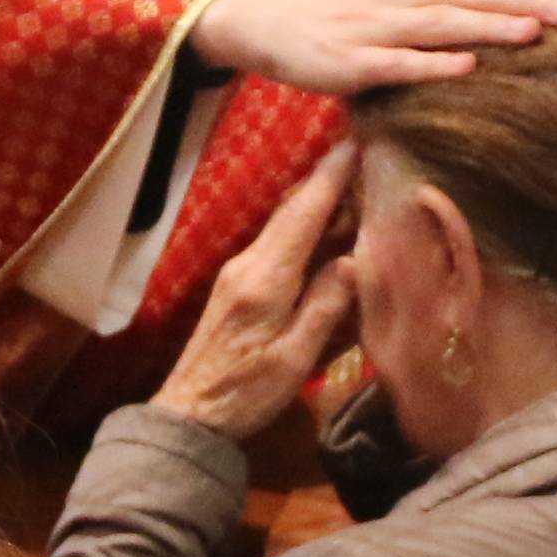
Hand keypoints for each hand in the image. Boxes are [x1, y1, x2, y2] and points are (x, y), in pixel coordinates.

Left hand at [152, 148, 353, 438]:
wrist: (190, 413)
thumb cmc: (246, 393)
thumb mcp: (295, 357)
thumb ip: (326, 306)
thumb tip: (353, 261)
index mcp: (266, 278)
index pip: (303, 214)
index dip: (330, 177)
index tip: (356, 142)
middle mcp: (249, 263)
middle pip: (292, 211)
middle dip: (327, 181)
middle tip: (367, 157)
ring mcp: (239, 271)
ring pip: (284, 224)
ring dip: (317, 203)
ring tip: (356, 185)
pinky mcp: (238, 284)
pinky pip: (278, 242)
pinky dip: (305, 227)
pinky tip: (327, 230)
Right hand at [187, 0, 556, 96]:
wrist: (260, 12)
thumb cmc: (337, 3)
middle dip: (522, 0)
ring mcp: (372, 26)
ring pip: (439, 23)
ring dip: (488, 26)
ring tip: (533, 33)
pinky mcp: (348, 61)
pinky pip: (395, 64)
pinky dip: (432, 65)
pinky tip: (467, 70)